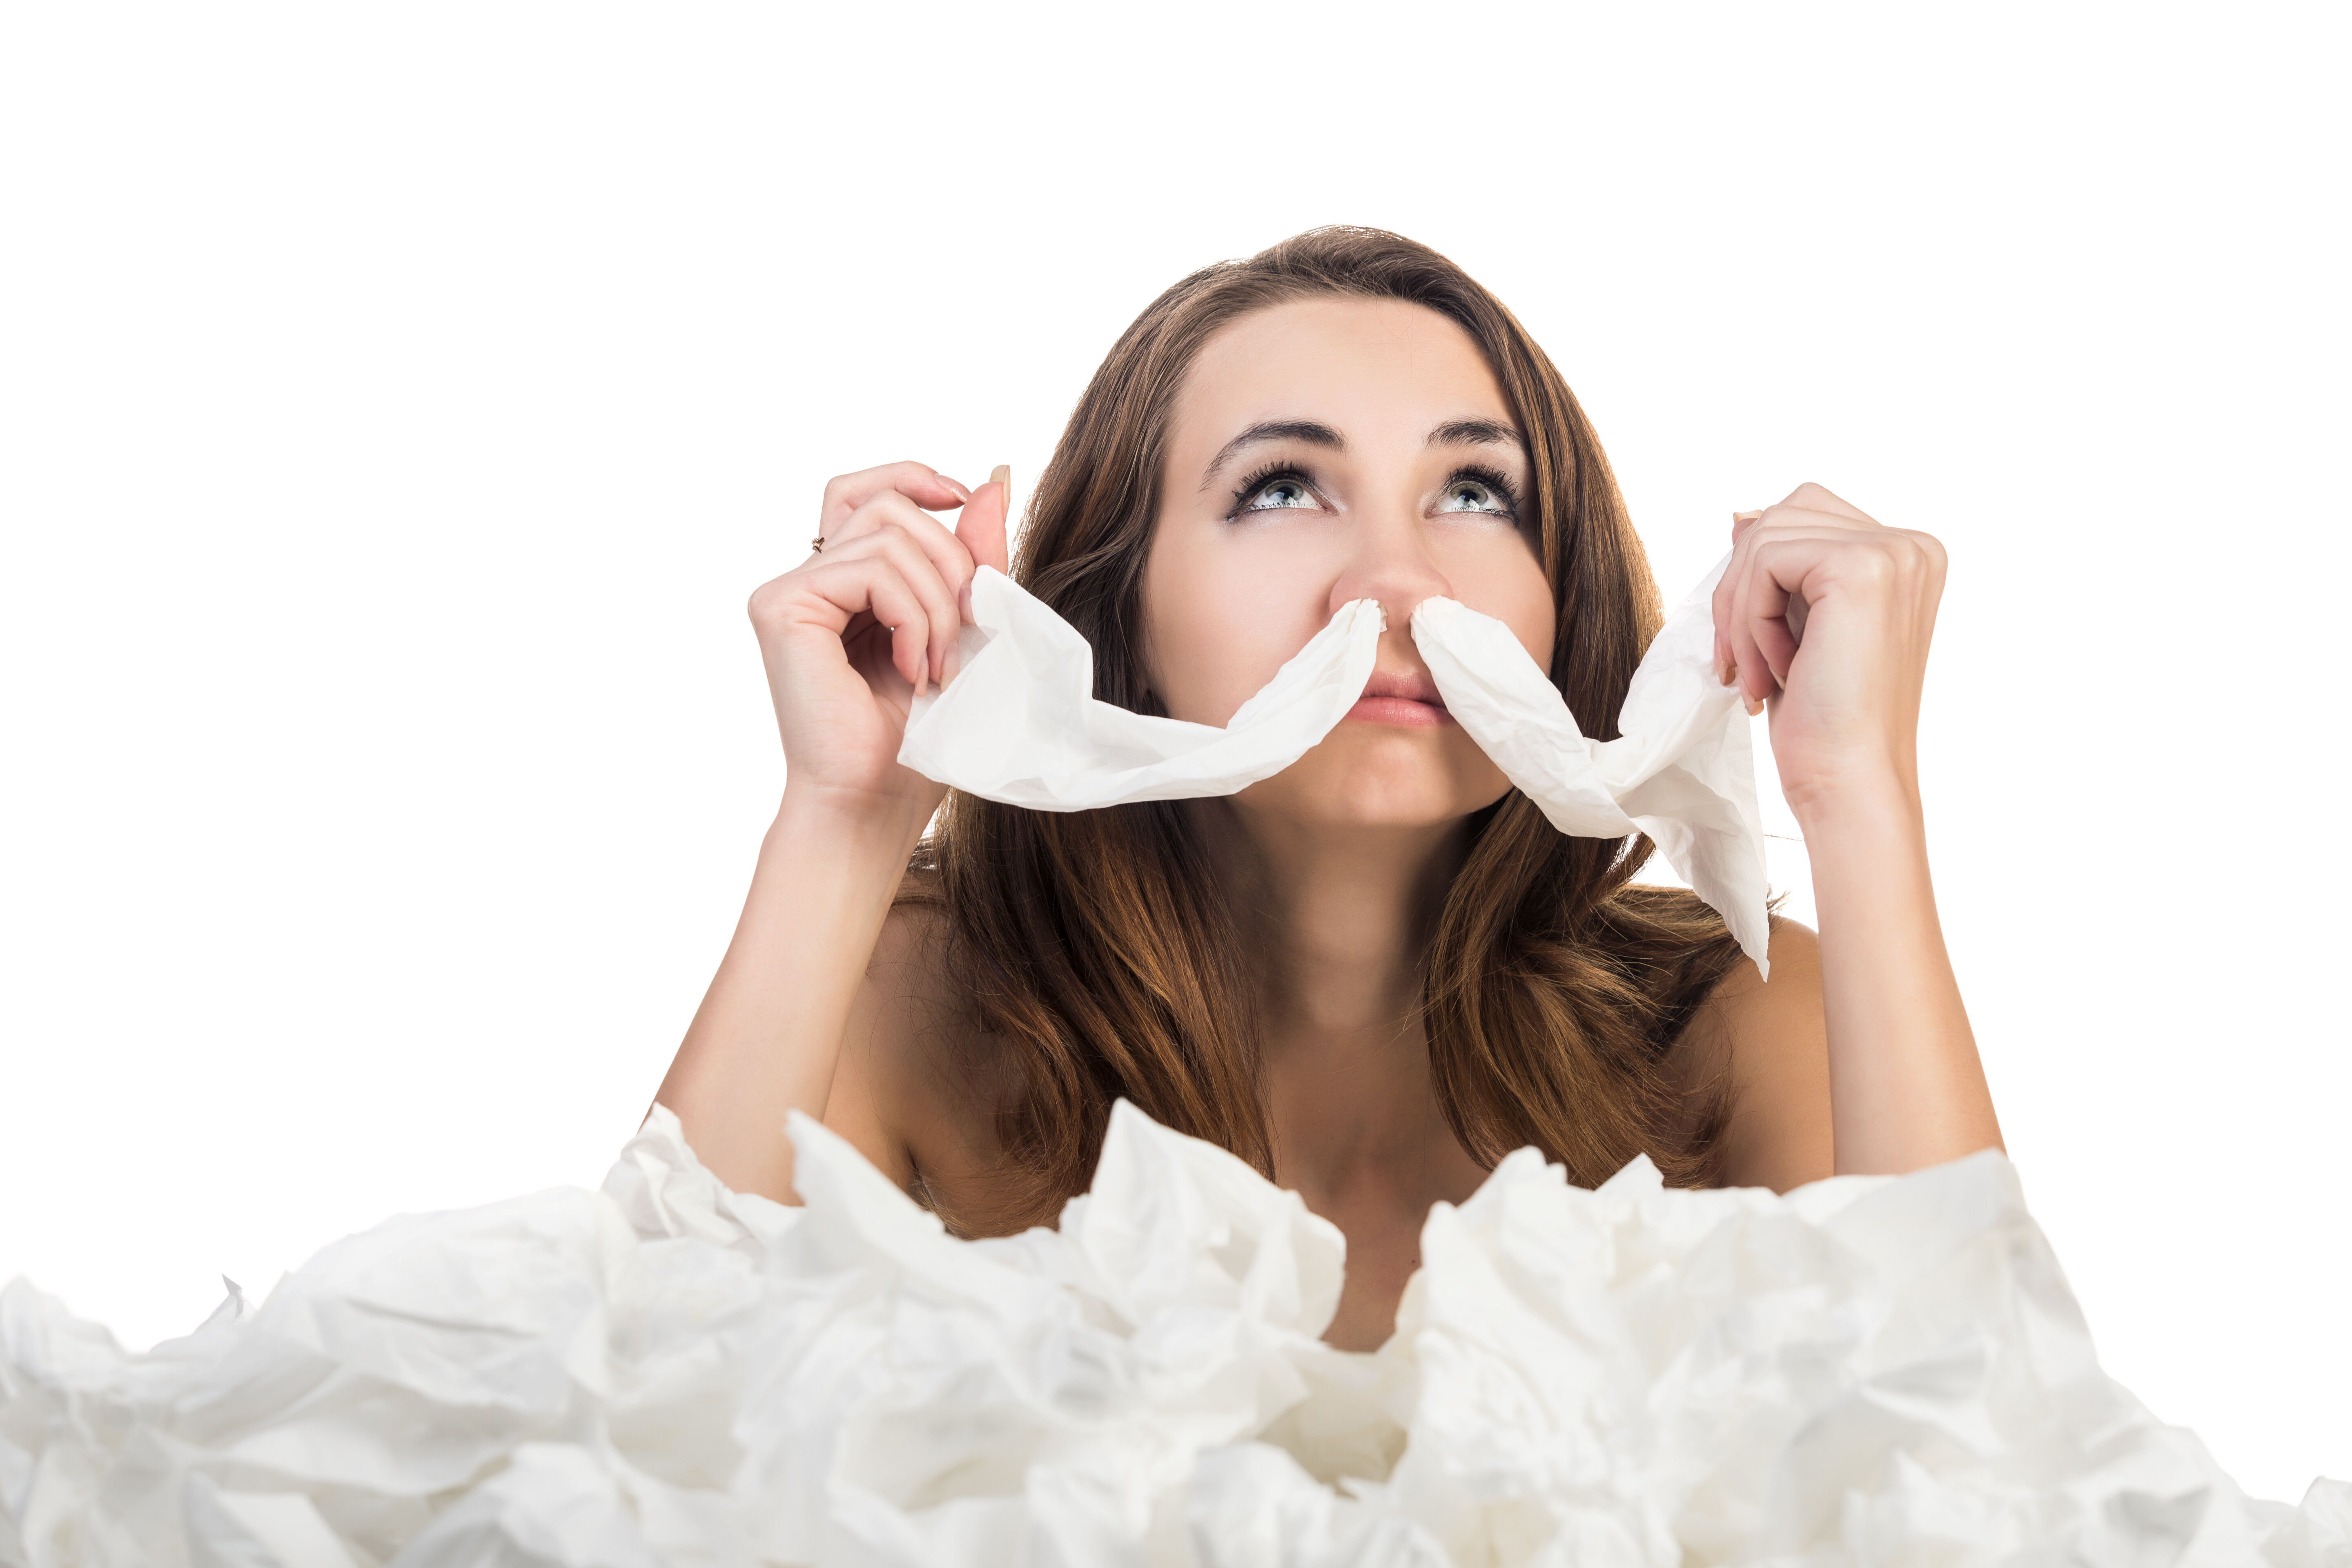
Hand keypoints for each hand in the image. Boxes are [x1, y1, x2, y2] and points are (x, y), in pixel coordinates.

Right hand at [745, 460, 1011, 815]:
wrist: (876, 802)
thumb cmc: (919, 735)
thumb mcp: (964, 629)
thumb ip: (974, 556)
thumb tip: (994, 475)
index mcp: (845, 582)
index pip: (870, 491)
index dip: (916, 479)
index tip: (964, 500)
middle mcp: (809, 578)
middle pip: (889, 506)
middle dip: (950, 563)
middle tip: (963, 636)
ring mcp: (789, 590)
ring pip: (887, 534)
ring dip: (936, 600)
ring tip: (936, 665)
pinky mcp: (782, 606)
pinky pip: (870, 568)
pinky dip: (911, 614)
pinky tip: (910, 667)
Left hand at [1710, 482, 1946, 821]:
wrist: (1850, 779)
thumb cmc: (1825, 720)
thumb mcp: (1796, 626)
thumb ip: (1781, 568)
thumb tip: (1742, 516)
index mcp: (1904, 557)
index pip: (1803, 518)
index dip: (1757, 578)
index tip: (1751, 649)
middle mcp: (1911, 546)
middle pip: (1783, 515)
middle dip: (1742, 588)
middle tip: (1740, 662)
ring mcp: (1893, 552)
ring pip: (1766, 537)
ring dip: (1742, 613)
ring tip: (1760, 674)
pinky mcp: (1862, 567)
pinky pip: (1766, 561)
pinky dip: (1751, 620)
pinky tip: (1777, 671)